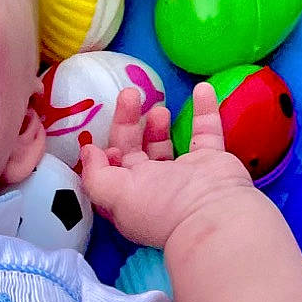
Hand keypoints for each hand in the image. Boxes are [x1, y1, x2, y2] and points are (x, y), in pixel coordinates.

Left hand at [79, 83, 254, 252]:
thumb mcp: (115, 194)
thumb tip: (88, 152)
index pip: (111, 172)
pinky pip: (207, 131)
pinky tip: (201, 89)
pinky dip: (204, 110)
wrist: (213, 213)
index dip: (106, 154)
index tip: (108, 142)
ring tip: (158, 107)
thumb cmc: (160, 205)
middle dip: (127, 124)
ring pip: (165, 143)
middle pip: (135, 150)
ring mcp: (184, 174)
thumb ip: (95, 174)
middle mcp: (155, 187)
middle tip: (129, 95)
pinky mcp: (211, 161)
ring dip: (157, 123)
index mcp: (130, 198)